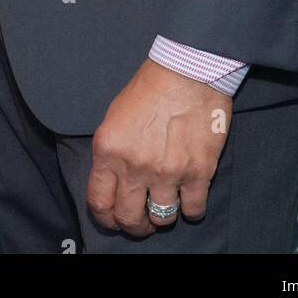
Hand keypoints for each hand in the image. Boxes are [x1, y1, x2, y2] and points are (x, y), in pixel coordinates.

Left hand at [87, 58, 231, 236]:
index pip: (99, 203)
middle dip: (133, 225)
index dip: (105, 218)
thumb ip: (112, 152)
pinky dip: (191, 209)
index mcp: (109, 150)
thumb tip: (113, 180)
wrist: (188, 71)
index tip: (112, 219)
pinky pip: (193, 210)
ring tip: (164, 205)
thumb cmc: (151, 87)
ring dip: (162, 217)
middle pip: (128, 219)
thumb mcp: (115, 116)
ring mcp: (168, 172)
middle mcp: (135, 166)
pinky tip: (189, 197)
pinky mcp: (198, 173)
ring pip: (161, 219)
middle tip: (140, 220)